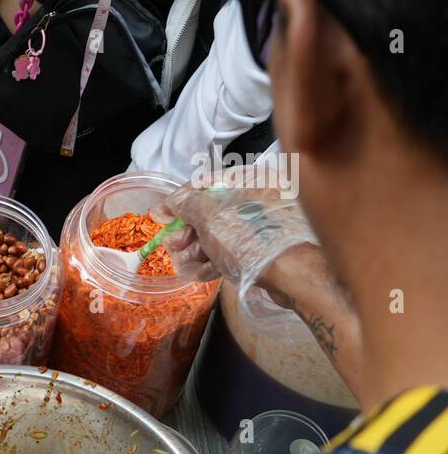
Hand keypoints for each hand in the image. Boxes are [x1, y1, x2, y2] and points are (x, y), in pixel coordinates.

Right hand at [153, 164, 316, 299]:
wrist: (292, 274)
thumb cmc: (250, 238)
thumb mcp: (209, 216)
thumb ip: (184, 204)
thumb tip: (167, 204)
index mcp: (248, 179)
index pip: (203, 184)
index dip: (178, 202)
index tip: (162, 218)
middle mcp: (257, 198)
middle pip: (209, 212)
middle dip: (187, 233)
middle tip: (176, 247)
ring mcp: (262, 225)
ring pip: (219, 234)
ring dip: (196, 252)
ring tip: (188, 266)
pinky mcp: (264, 249)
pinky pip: (233, 250)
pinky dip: (215, 261)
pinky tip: (202, 273)